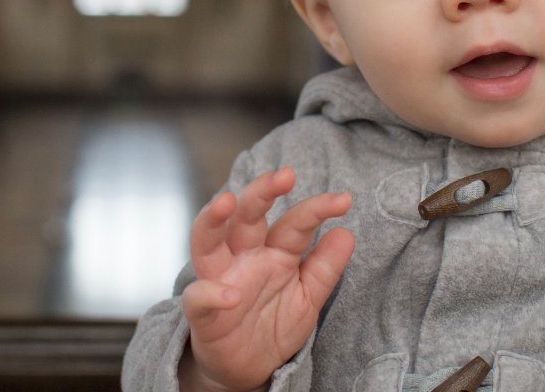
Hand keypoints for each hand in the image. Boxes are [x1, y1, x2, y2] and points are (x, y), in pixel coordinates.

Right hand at [179, 167, 354, 391]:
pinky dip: (211, 293)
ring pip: (207, 240)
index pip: (294, 223)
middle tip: (284, 175)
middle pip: (247, 216)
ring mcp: (220, 279)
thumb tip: (346, 232)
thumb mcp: (308, 297)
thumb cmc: (274, 325)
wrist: (247, 369)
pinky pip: (199, 297)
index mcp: (273, 251)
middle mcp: (244, 257)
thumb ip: (325, 267)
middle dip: (261, 191)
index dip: (317, 209)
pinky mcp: (203, 312)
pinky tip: (229, 294)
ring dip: (213, 218)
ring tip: (227, 201)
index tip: (343, 200)